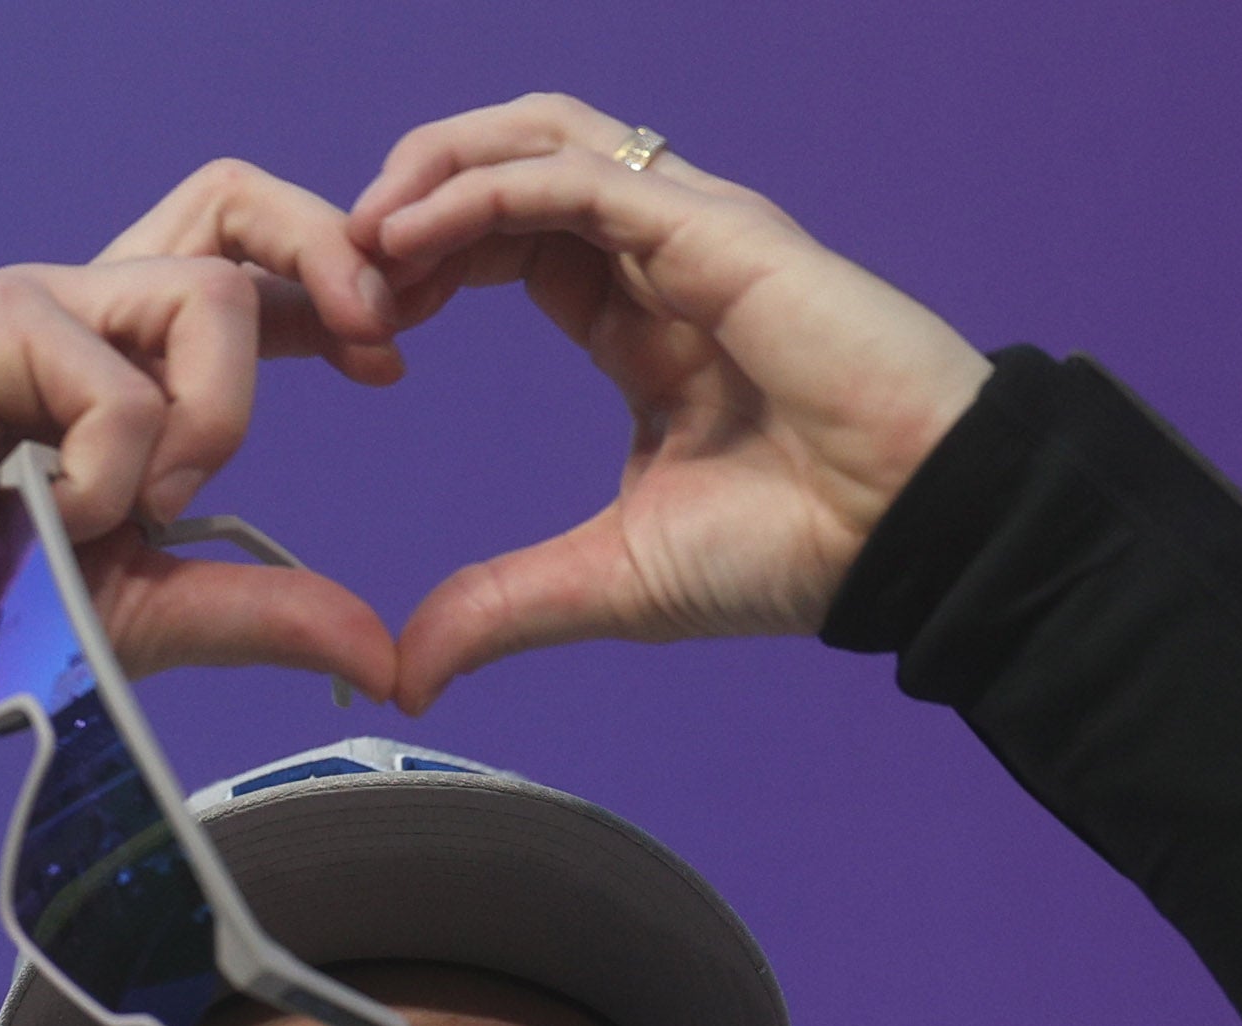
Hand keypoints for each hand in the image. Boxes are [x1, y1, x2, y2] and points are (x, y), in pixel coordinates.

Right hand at [0, 161, 410, 703]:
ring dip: (212, 417)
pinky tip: (50, 521)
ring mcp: (37, 306)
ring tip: (138, 507)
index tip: (390, 363)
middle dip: (324, 254)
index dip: (334, 287)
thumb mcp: (149, 617)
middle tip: (373, 345)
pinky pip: (122, 385)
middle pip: (232, 202)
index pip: (245, 267)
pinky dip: (112, 475)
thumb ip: (262, 615)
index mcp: (126, 359)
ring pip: (206, 294)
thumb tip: (384, 652)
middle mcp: (89, 313)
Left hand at [352, 97, 993, 708]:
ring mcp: (690, 230)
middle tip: (334, 279)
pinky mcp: (713, 227)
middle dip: (406, 207)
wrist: (908, 541)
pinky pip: (574, 174)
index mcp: (642, 322)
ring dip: (433, 170)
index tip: (355, 333)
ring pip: (536, 138)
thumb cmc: (801, 550)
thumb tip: (409, 670)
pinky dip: (482, 190)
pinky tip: (412, 237)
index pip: (508, 244)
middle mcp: (662, 256)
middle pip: (507, 168)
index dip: (419, 269)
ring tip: (359, 234)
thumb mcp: (613, 581)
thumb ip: (506, 608)